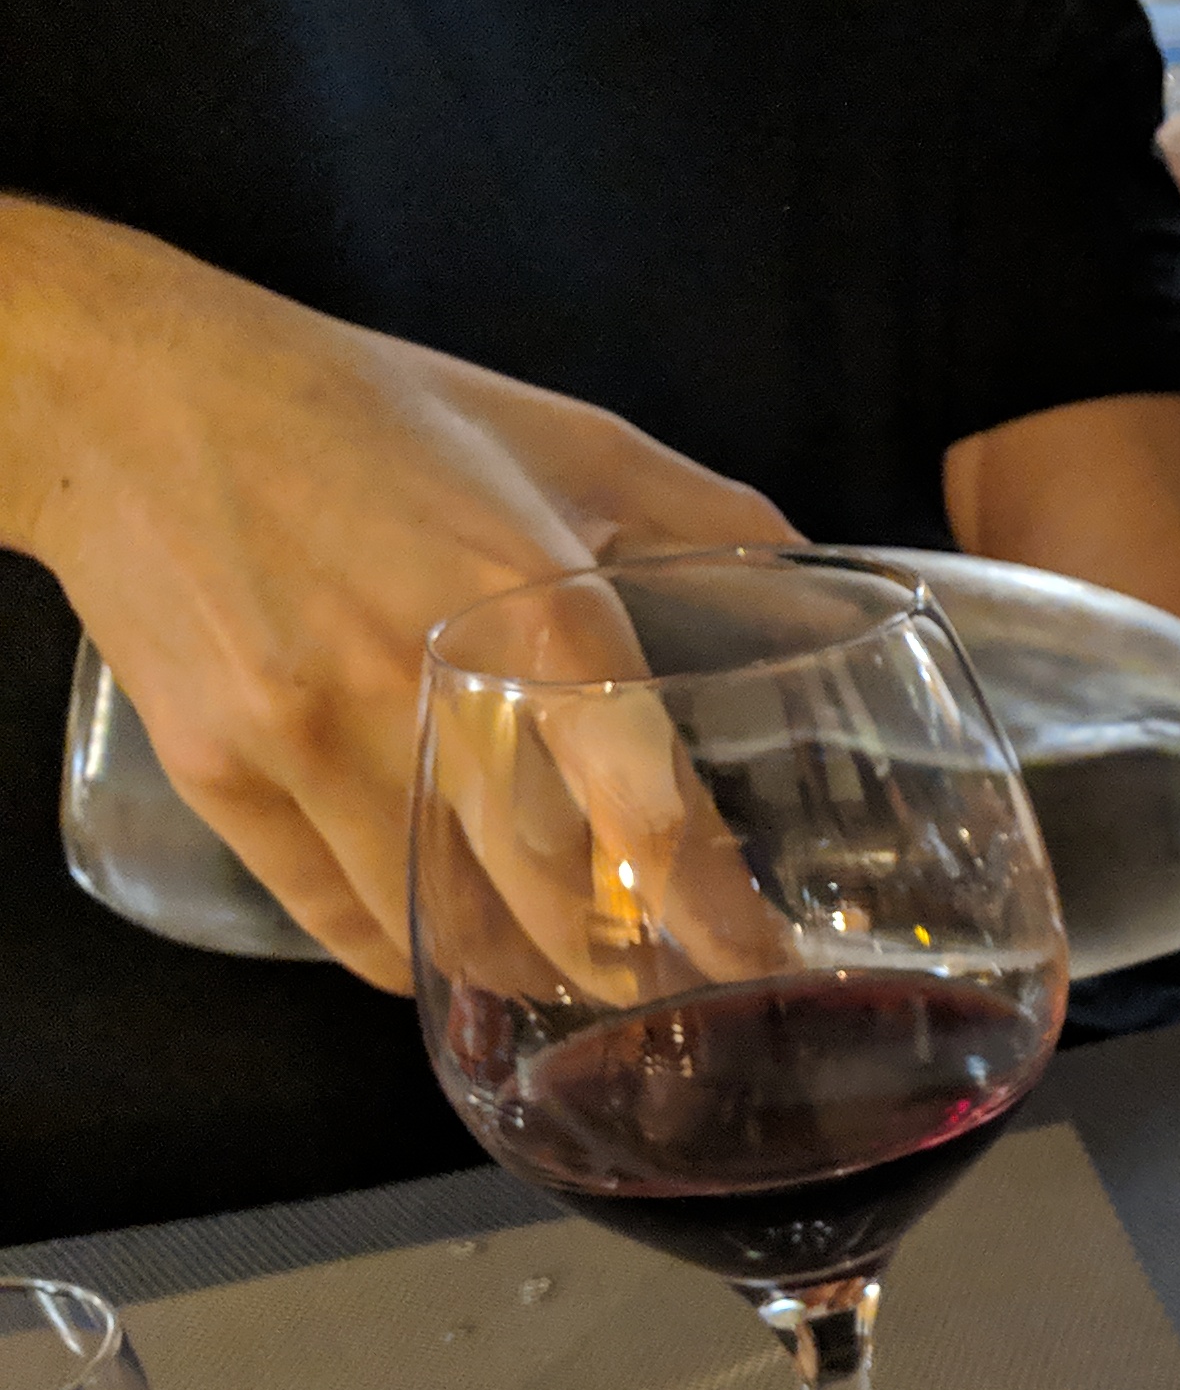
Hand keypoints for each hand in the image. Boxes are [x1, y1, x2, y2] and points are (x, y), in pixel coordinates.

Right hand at [18, 219, 792, 988]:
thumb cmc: (373, 412)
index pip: (646, 811)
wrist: (140, 397)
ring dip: (523, 978)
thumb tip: (828, 582)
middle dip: (626, 970)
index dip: (711, 915)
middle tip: (681, 992)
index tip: (759, 962)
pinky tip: (453, 949)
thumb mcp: (567, 440)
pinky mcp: (222, 774)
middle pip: (548, 900)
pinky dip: (411, 954)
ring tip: (575, 979)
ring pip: (442, 926)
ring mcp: (308, 740)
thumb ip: (706, 521)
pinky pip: (338, 914)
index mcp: (533, 608)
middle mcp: (423, 690)